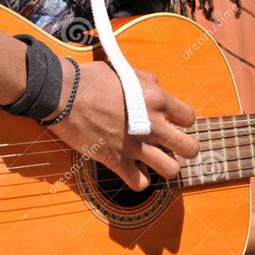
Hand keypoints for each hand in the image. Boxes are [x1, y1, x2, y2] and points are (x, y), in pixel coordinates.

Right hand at [48, 60, 198, 191]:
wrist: (64, 93)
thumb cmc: (93, 78)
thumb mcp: (128, 71)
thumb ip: (149, 82)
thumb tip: (158, 90)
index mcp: (157, 99)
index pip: (189, 118)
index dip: (182, 121)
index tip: (172, 122)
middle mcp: (152, 124)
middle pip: (190, 148)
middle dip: (185, 148)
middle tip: (172, 145)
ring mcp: (135, 145)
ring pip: (171, 170)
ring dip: (165, 166)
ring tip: (155, 159)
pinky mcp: (116, 160)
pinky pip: (140, 183)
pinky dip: (139, 180)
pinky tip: (134, 170)